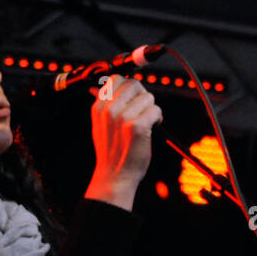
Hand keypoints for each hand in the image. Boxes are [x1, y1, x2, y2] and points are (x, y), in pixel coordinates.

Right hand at [84, 76, 162, 206]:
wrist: (115, 176)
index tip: (134, 98)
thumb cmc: (111, 152)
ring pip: (148, 97)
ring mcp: (123, 118)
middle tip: (143, 110)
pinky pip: (155, 109)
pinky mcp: (138, 127)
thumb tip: (102, 86)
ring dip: (151, 108)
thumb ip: (104, 105)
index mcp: (98, 107)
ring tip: (147, 121)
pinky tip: (153, 127)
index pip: (116, 79)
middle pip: (134, 84)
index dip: (129, 87)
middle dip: (143, 95)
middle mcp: (109, 110)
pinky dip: (158, 118)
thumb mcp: (100, 125)